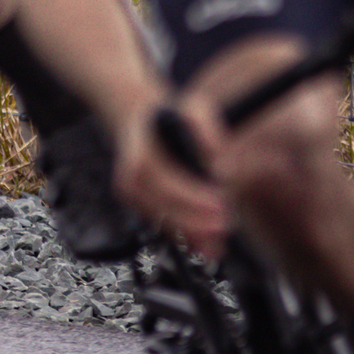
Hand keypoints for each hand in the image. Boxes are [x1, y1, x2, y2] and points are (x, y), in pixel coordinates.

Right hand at [112, 94, 228, 259]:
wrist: (140, 122)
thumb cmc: (169, 116)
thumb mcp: (193, 109)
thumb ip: (209, 132)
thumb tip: (222, 168)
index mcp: (140, 152)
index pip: (163, 179)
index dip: (191, 196)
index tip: (219, 203)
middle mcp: (130, 177)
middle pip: (160, 206)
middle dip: (193, 221)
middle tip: (222, 227)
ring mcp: (132, 194)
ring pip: (160, 220)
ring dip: (189, 234)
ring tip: (218, 242)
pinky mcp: (140, 205)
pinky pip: (161, 224)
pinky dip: (183, 237)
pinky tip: (205, 245)